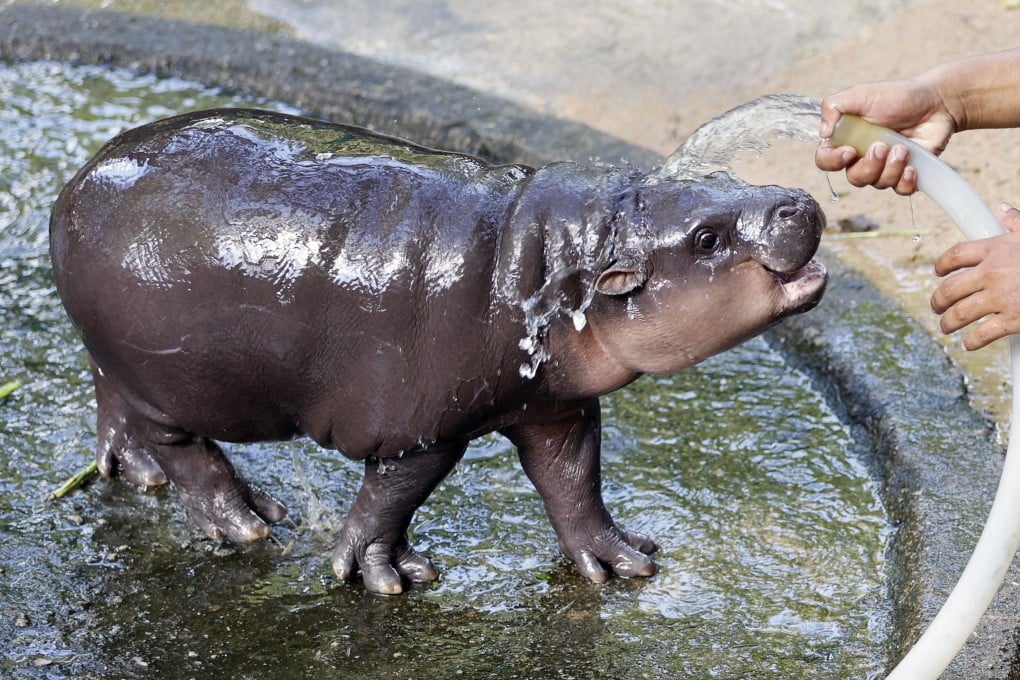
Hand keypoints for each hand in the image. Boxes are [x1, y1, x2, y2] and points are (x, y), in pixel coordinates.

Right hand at [815, 78, 955, 194]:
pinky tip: (912, 166)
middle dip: (869, 166)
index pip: (825, 161)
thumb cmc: (897, 96)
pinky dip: (905, 182)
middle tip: (883, 147)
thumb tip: (823, 133)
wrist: (935, 102)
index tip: (849, 151)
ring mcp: (884, 167)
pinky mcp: (906, 174)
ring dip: (891, 168)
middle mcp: (862, 157)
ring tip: (903, 148)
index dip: (833, 162)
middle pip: (854, 178)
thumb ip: (833, 106)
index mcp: (846, 140)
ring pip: (878, 184)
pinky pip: (900, 190)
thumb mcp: (860, 94)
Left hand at [931, 203, 1019, 349]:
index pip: (956, 255)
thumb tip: (1003, 210)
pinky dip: (972, 341)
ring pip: (959, 314)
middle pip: (949, 288)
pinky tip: (968, 344)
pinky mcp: (1013, 319)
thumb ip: (1016, 223)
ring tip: (945, 327)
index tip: (938, 272)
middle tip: (936, 306)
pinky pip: (982, 334)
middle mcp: (992, 272)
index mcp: (995, 249)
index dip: (942, 264)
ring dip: (948, 323)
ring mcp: (1001, 297)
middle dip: (938, 300)